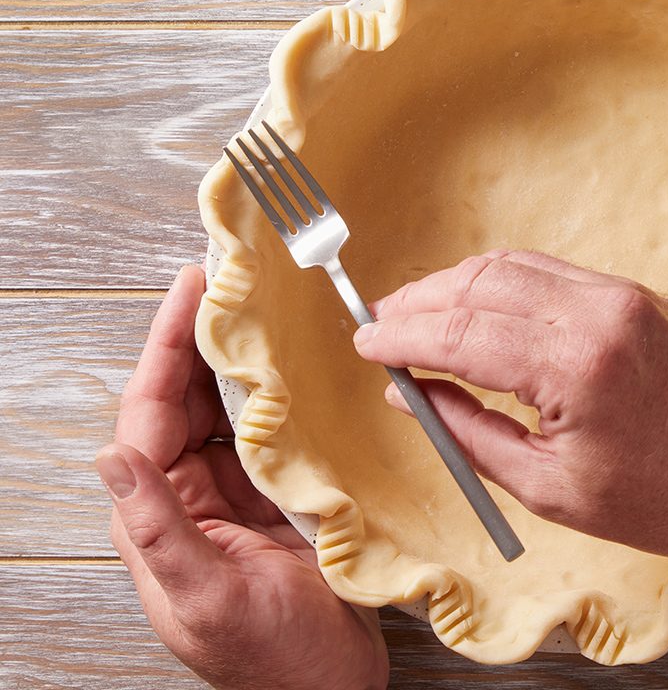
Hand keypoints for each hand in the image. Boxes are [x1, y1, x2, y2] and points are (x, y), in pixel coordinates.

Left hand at [96, 266, 388, 689]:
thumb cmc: (273, 661)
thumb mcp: (208, 598)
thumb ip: (158, 530)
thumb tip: (111, 457)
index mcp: (159, 519)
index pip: (150, 415)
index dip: (166, 347)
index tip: (189, 291)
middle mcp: (189, 501)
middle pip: (184, 401)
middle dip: (197, 338)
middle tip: (224, 280)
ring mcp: (233, 500)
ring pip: (226, 411)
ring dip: (236, 361)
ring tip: (253, 309)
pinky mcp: (276, 501)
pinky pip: (268, 434)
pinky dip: (277, 396)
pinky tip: (292, 370)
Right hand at [354, 250, 667, 567]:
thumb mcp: (553, 489)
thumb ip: (472, 434)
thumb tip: (414, 397)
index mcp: (575, 366)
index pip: (460, 332)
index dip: (401, 335)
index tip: (363, 341)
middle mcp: (598, 312)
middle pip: (481, 284)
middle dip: (420, 300)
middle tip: (380, 323)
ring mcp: (624, 295)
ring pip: (515, 267)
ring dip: (458, 285)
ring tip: (418, 313)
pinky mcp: (639, 295)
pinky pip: (554, 273)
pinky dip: (504, 284)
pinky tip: (480, 308)